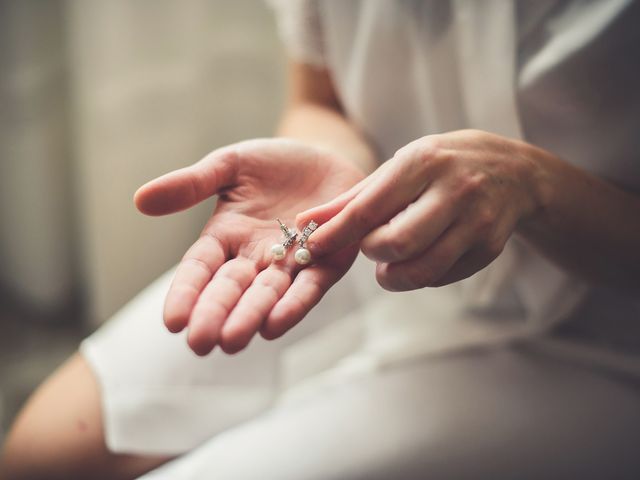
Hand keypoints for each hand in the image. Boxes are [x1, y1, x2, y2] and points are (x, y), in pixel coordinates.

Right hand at [135, 138, 363, 354]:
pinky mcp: (326, 263)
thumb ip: (192, 184)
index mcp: (226, 236)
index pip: (200, 269)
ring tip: (233, 341)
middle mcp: (254, 257)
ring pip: (267, 294)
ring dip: (251, 317)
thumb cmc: (274, 163)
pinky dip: (294, 305)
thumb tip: (139, 200)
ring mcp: (290, 263)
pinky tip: (276, 325)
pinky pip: (309, 287)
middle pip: (231, 289)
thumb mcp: (230, 165)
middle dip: (215, 315)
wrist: (325, 157)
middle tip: (200, 343)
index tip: (172, 321)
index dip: (186, 293)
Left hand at [297, 130, 543, 290]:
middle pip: (396, 243)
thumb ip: (353, 198)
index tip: (313, 246)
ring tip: (388, 263)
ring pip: (422, 269)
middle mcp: (455, 189)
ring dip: (393, 276)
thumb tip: (306, 222)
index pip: (370, 207)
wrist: (513, 172)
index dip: (337, 232)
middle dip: (372, 253)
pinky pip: (442, 277)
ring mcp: (478, 221)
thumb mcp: (399, 168)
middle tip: (371, 246)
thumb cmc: (441, 167)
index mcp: (424, 162)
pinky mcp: (490, 248)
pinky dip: (421, 275)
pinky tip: (421, 257)